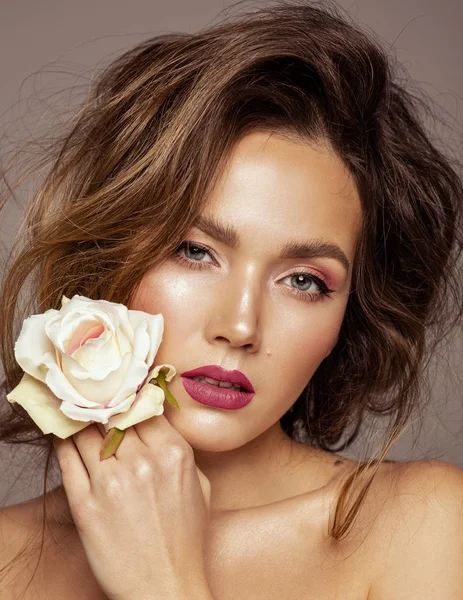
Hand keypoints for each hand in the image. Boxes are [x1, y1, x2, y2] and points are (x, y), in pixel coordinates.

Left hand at [53, 416, 212, 599]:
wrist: (165, 587)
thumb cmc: (186, 540)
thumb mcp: (200, 487)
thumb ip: (182, 452)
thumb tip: (160, 427)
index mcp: (174, 454)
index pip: (145, 407)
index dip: (133, 401)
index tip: (124, 398)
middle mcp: (142, 462)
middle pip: (115, 416)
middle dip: (108, 409)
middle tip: (99, 402)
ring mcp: (111, 483)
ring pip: (87, 432)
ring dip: (83, 422)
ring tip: (79, 416)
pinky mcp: (85, 505)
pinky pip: (67, 458)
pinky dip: (64, 442)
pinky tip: (64, 436)